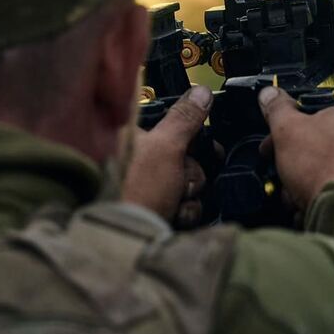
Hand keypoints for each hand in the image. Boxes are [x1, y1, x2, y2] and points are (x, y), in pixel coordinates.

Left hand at [121, 85, 212, 226]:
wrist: (130, 242)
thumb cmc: (136, 190)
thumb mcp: (165, 147)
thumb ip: (185, 118)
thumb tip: (201, 91)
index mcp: (134, 138)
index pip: (173, 125)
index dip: (191, 135)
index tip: (203, 143)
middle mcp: (138, 160)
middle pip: (186, 156)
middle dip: (191, 172)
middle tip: (180, 180)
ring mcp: (147, 186)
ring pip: (189, 181)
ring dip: (190, 194)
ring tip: (174, 203)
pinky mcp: (156, 208)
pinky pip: (185, 203)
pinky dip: (185, 211)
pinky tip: (173, 216)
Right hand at [258, 87, 333, 210]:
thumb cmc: (328, 167)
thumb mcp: (288, 129)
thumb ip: (277, 109)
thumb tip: (270, 96)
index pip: (322, 107)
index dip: (294, 121)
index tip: (280, 133)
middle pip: (324, 139)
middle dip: (297, 155)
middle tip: (280, 161)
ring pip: (330, 165)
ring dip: (305, 177)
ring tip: (292, 189)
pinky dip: (321, 193)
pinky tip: (306, 202)